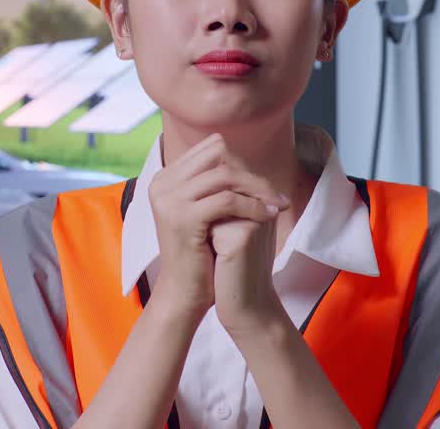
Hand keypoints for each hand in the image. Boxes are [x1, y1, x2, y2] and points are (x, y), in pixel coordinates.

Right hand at [148, 134, 287, 319]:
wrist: (184, 292)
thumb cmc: (200, 253)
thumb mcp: (204, 211)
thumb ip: (214, 184)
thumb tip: (241, 158)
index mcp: (166, 177)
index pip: (211, 148)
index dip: (241, 162)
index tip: (262, 185)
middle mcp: (162, 183)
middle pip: (219, 155)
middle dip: (251, 174)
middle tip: (275, 195)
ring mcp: (169, 199)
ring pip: (226, 175)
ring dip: (257, 189)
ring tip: (277, 205)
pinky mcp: (182, 217)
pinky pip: (228, 200)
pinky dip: (253, 206)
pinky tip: (268, 216)